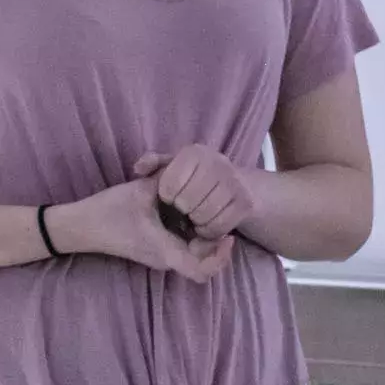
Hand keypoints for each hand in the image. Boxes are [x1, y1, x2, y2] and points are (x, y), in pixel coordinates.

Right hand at [50, 175, 234, 282]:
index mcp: (165, 251)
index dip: (221, 258)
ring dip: (203, 237)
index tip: (230, 236)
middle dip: (216, 242)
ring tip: (209, 210)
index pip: (202, 271)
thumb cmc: (108, 211)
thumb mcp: (142, 191)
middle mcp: (165, 259)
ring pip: (192, 253)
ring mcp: (158, 256)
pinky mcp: (152, 249)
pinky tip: (189, 211)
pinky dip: (190, 233)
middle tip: (222, 215)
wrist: (79, 226)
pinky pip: (180, 246)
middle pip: (202, 260)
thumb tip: (191, 169)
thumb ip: (170, 180)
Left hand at [136, 145, 256, 240]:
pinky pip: (220, 227)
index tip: (170, 197)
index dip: (166, 196)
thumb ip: (153, 164)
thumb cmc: (195, 177)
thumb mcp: (172, 166)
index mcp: (195, 153)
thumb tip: (138, 169)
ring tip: (194, 217)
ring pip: (204, 215)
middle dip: (181, 210)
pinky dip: (210, 231)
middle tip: (184, 210)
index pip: (170, 184)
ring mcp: (235, 182)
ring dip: (195, 222)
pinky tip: (207, 225)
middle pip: (187, 202)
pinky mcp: (246, 202)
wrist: (235, 184)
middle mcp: (218, 162)